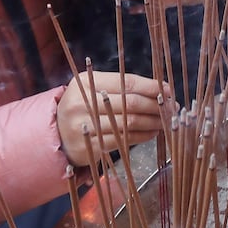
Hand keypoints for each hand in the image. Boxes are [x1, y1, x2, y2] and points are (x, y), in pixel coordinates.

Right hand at [52, 71, 174, 166]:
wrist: (55, 133)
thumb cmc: (83, 107)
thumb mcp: (94, 88)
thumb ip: (121, 87)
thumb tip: (161, 91)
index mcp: (86, 82)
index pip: (126, 82)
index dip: (151, 87)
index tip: (169, 91)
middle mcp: (83, 102)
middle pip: (130, 103)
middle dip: (156, 105)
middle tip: (172, 108)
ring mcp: (85, 126)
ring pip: (129, 123)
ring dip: (152, 122)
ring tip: (165, 121)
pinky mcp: (90, 146)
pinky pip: (124, 140)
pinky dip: (142, 136)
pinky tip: (152, 132)